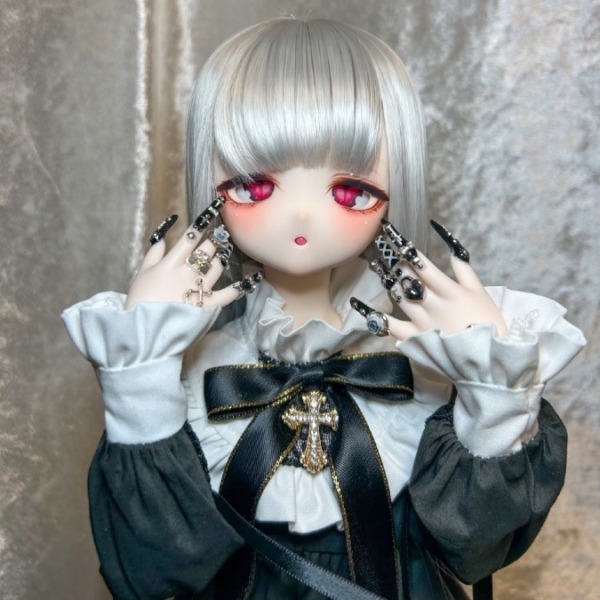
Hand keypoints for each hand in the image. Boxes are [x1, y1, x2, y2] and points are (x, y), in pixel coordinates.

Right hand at [126, 206, 260, 308]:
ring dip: (222, 258)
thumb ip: (153, 253)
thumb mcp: (141, 274)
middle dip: (215, 239)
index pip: (190, 237)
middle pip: (207, 249)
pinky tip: (254, 277)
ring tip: (222, 254)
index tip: (214, 209)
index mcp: (170, 263)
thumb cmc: (140, 303)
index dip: (203, 222)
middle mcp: (188, 273)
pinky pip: (230, 292)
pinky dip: (242, 285)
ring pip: (218, 266)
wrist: (146, 332)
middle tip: (221, 233)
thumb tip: (164, 235)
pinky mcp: (210, 305)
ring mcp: (201, 289)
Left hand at [351, 220, 506, 340]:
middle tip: (379, 242)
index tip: (392, 233)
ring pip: (397, 295)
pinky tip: (358, 303)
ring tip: (375, 264)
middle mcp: (431, 303)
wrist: (487, 357)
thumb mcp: (480, 292)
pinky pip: (389, 325)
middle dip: (392, 258)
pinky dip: (373, 315)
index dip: (405, 248)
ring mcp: (420, 321)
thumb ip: (464, 270)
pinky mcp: (414, 337)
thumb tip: (451, 248)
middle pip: (406, 277)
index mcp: (448, 290)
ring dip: (386, 279)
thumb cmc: (488, 323)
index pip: (421, 264)